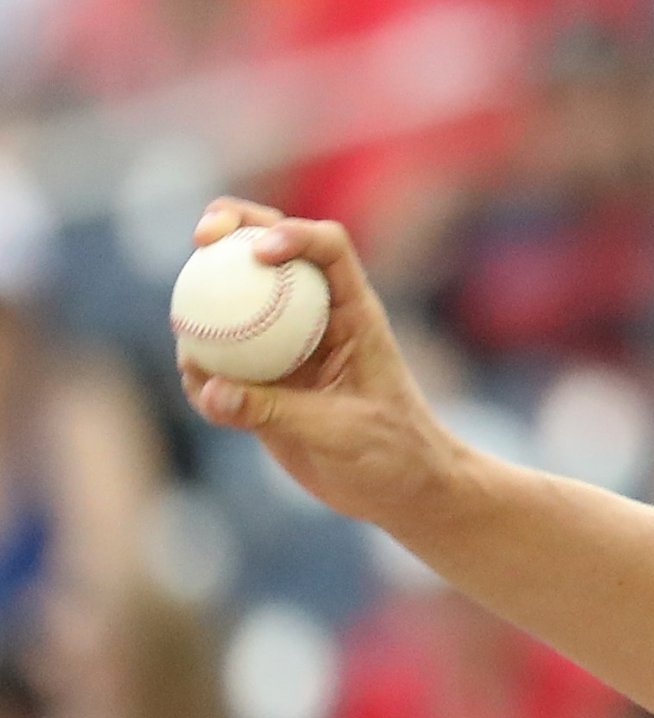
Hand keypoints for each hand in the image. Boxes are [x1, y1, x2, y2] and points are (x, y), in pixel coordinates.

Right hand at [178, 200, 465, 532]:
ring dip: (201, 302)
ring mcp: (282, 345)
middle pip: (267, 248)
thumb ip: (275, 410)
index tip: (259, 252)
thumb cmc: (394, 453)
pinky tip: (203, 393)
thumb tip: (209, 389)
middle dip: (230, 227)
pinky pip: (217, 361)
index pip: (327, 249)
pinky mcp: (260, 380)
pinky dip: (201, 368)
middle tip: (200, 240)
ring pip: (230, 301)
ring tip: (189, 343)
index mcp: (352, 311)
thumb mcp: (341, 431)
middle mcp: (313, 316)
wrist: (399, 490)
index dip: (293, 233)